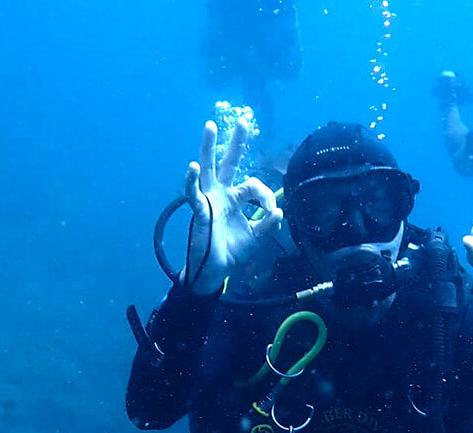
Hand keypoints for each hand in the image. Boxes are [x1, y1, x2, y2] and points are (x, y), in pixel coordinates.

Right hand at [182, 119, 282, 294]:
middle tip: (243, 120)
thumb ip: (267, 225)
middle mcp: (221, 194)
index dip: (267, 196)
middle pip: (228, 163)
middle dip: (236, 142)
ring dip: (208, 147)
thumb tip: (280, 212)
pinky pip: (193, 193)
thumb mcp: (256, 238)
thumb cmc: (232, 252)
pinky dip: (192, 180)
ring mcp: (209, 199)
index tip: (272, 212)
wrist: (215, 272)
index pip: (254, 185)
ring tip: (210, 126)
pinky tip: (192, 167)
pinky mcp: (199, 210)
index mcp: (236, 199)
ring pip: (208, 168)